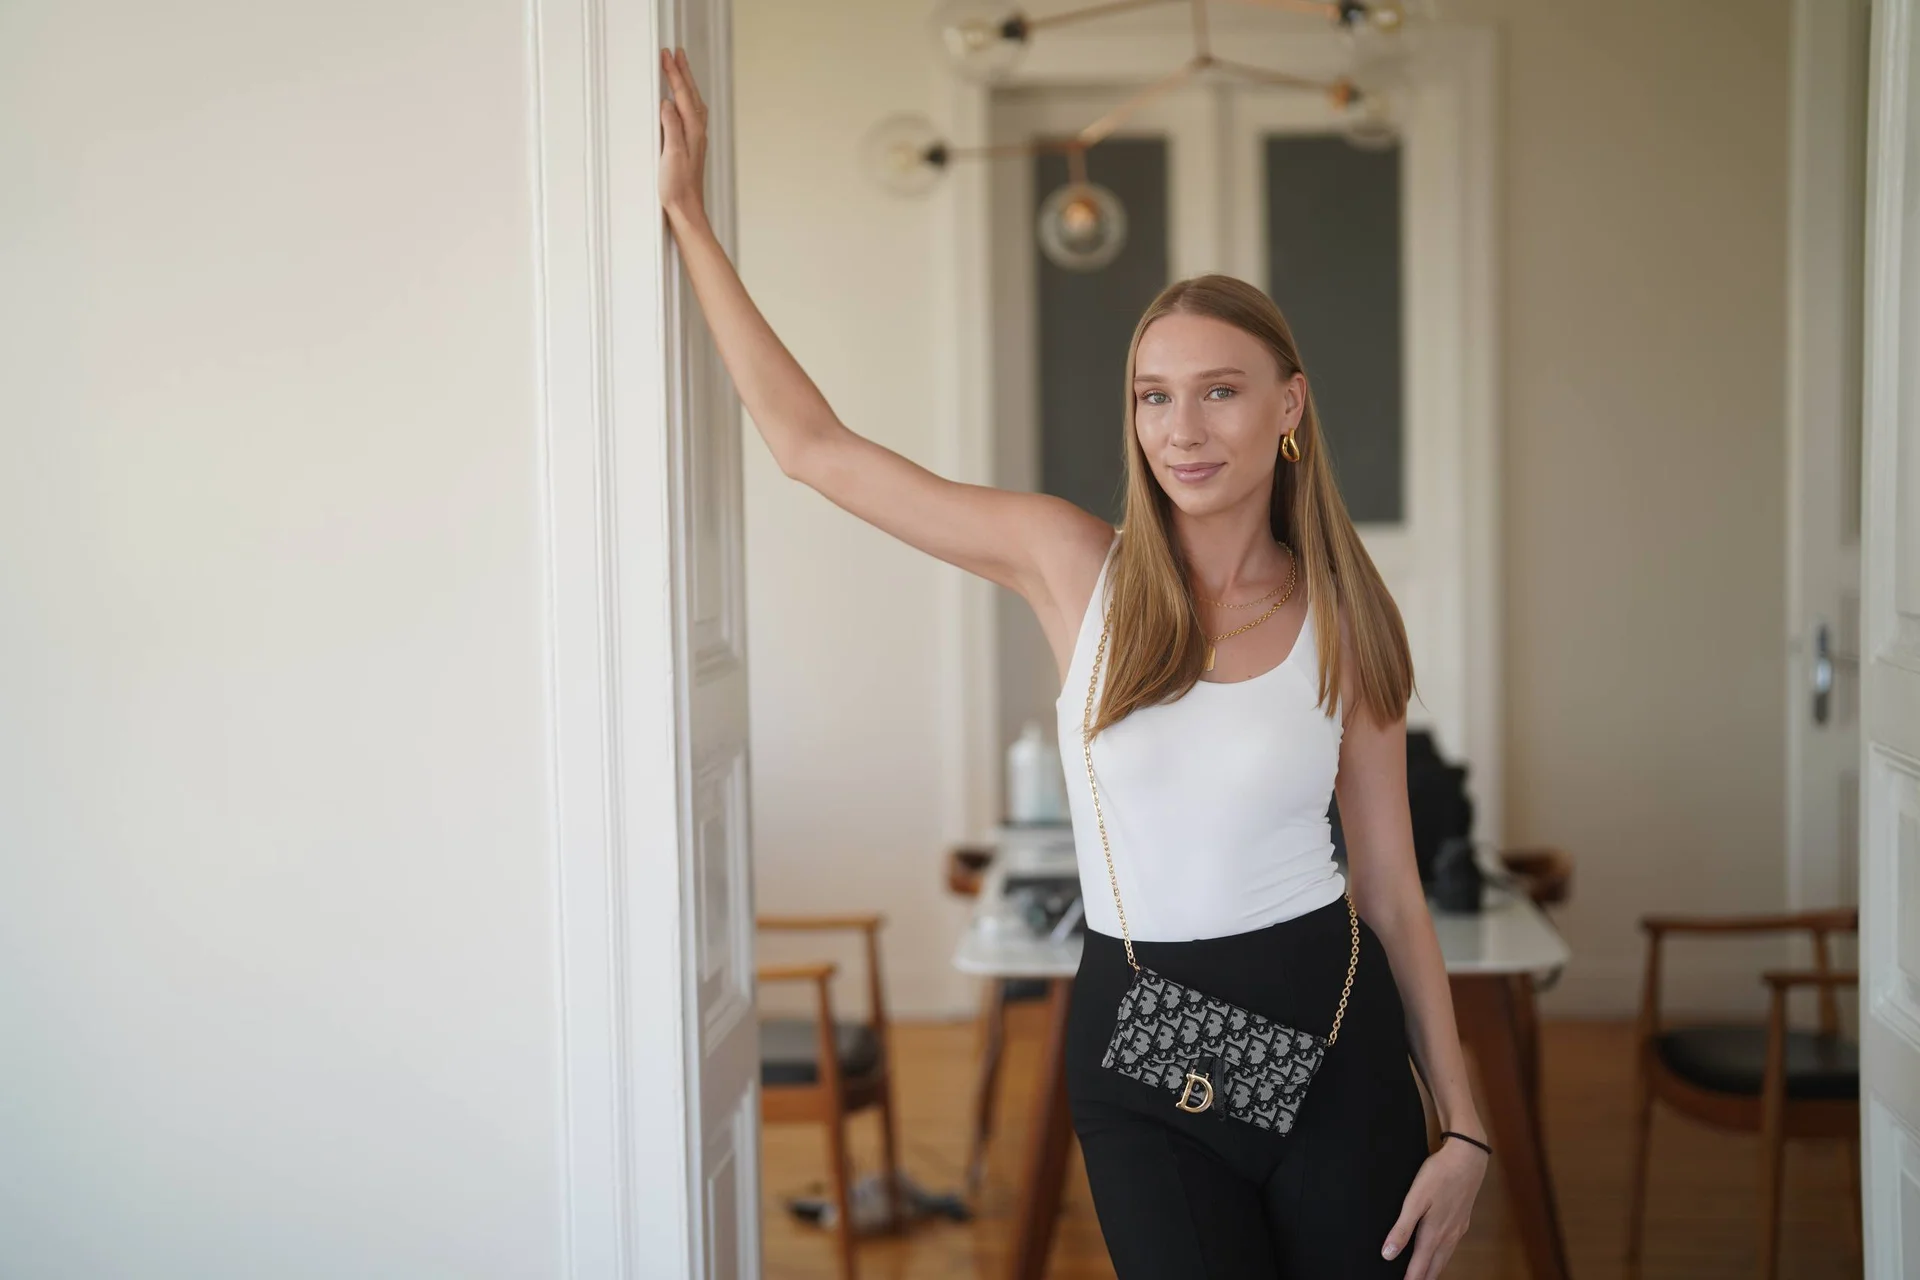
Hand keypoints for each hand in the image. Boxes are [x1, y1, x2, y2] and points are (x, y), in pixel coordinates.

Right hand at [658, 46, 707, 223]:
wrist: (687, 210)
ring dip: (686, 84)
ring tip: (680, 69)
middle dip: (683, 72)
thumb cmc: (678, 188)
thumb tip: (668, 103)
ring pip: (693, 103)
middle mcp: (697, 133)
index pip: (683, 95)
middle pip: (691, 95)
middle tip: (676, 53)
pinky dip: (686, 101)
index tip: (667, 55)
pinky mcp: (690, 147)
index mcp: (692, 131)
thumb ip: (671, 127)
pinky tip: (683, 104)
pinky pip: (691, 115)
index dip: (674, 74)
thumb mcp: (671, 155)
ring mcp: (695, 140)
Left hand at [1380, 1135, 1487, 1278]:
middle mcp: (1448, 1235)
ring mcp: (1458, 1228)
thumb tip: (1388, 1254)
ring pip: (1445, 1257)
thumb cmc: (1439, 1176)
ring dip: (1434, 1269)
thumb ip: (1401, 1228)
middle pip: (1435, 1266)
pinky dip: (1443, 1256)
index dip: (1411, 1279)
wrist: (1467, 1158)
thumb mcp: (1415, 1200)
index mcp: (1434, 1233)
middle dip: (1424, 1278)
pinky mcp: (1463, 1220)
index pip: (1420, 1266)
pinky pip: (1451, 1246)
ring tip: (1425, 1276)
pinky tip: (1440, 1252)